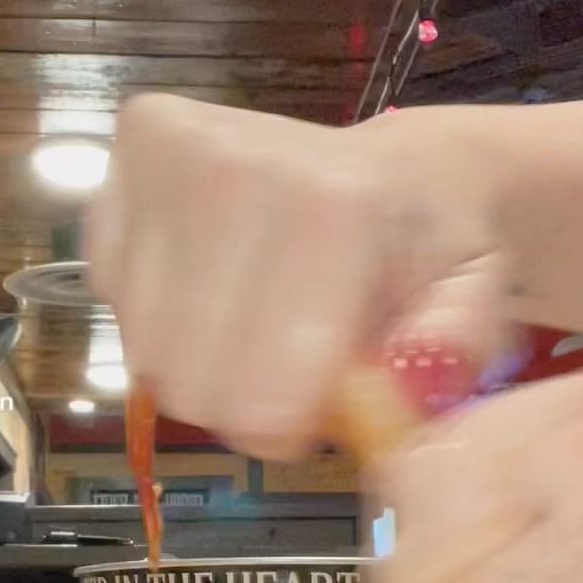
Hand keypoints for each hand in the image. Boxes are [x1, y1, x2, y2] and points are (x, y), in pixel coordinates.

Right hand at [86, 95, 507, 458]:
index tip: (319, 409)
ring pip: (144, 350)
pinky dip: (159, 313)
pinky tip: (210, 281)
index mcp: (330, 205)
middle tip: (286, 368)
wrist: (391, 166)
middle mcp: (231, 165)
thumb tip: (396, 401)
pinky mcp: (116, 158)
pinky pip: (111, 300)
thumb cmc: (426, 247)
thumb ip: (447, 354)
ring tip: (255, 320)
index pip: (260, 390)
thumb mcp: (471, 301)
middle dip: (240, 400)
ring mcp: (163, 156)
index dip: (287, 425)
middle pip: (192, 381)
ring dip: (197, 359)